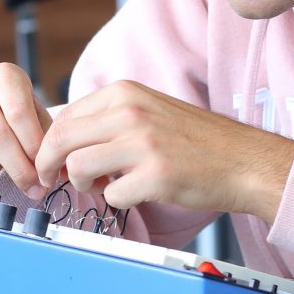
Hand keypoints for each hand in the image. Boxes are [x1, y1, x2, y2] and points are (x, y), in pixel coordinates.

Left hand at [34, 80, 293, 224]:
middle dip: (49, 165)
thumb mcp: (151, 110)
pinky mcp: (156, 176)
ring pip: (78, 167)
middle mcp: (131, 112)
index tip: (52, 161)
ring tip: (102, 186)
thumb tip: (65, 139)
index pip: (65, 116)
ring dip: (83, 184)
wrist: (244, 160)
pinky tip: (135, 194)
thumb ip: (110, 118)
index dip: (50, 144)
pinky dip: (117, 201)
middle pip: (62, 140)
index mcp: (127, 92)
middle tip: (52, 181)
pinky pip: (111, 195)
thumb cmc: (197, 141)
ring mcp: (143, 144)